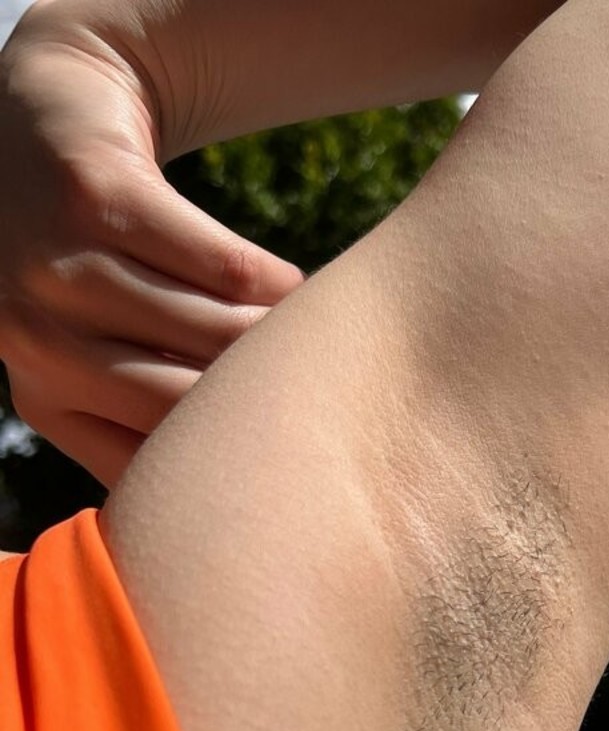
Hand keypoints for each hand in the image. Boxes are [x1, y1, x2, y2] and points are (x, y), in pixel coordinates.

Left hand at [0, 7, 305, 488]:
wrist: (48, 112)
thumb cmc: (100, 262)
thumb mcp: (103, 350)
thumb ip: (152, 416)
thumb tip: (258, 496)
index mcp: (43, 398)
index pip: (155, 466)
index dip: (231, 470)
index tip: (295, 471)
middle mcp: (34, 341)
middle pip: (189, 403)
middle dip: (268, 408)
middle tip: (329, 411)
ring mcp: (56, 265)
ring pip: (216, 332)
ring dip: (282, 343)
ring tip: (319, 349)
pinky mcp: (97, 194)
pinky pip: (227, 267)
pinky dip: (277, 285)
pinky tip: (298, 293)